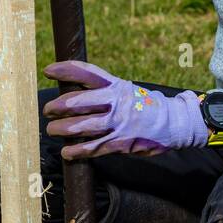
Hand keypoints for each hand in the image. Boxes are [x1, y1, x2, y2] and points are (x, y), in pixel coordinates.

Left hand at [42, 60, 208, 160]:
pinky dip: (77, 151)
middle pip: (78, 101)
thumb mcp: (128, 90)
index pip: (87, 74)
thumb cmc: (146, 105)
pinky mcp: (120, 143)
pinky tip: (67, 152)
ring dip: (62, 129)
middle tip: (47, 110)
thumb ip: (106, 90)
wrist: (175, 123)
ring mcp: (118, 123)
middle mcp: (116, 102)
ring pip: (82, 126)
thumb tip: (76, 90)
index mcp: (117, 86)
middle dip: (58, 106)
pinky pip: (93, 148)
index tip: (48, 71)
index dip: (66, 70)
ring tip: (52, 130)